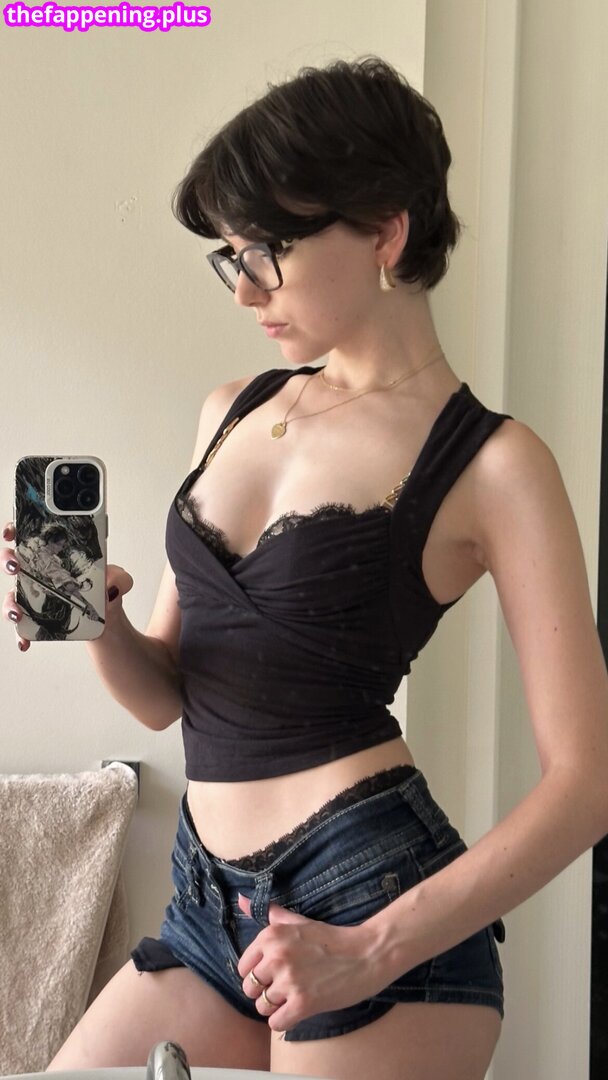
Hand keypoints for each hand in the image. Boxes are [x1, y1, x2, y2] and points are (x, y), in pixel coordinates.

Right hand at [2, 520, 133, 646]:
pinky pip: (22, 627)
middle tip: (16, 565)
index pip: (30, 536)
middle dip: (8, 560)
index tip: (12, 533)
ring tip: (18, 611)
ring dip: (9, 602)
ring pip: (12, 596)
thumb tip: (112, 586)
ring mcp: (35, 597)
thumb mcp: (118, 581)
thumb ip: (120, 578)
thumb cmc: (104, 591)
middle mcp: (40, 574)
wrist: (107, 622)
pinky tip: (25, 641)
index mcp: (57, 555)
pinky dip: (21, 634)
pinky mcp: (37, 619)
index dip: (16, 530)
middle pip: (13, 561)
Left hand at [236, 893, 384, 1033]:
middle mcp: (276, 956)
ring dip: (276, 1007)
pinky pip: (276, 1023)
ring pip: (261, 1007)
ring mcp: (289, 980)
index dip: (258, 973)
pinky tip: (299, 1010)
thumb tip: (240, 900)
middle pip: (249, 989)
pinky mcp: (303, 1003)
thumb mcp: (300, 921)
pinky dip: (286, 1021)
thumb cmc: (332, 939)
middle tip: (287, 987)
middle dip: (265, 991)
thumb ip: (272, 915)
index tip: (275, 972)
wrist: (366, 954)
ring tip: (294, 997)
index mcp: (272, 935)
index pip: (243, 967)